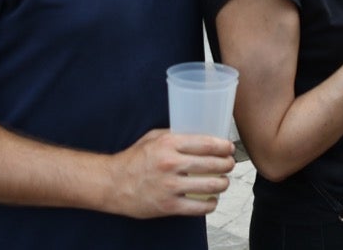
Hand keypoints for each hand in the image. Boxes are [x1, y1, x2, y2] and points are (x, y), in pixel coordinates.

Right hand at [106, 129, 235, 218]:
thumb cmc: (133, 159)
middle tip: (230, 164)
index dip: (224, 146)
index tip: (229, 148)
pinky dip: (210, 204)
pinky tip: (211, 200)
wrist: (112, 184)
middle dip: (227, 164)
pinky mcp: (168, 206)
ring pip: (210, 186)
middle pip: (213, 164)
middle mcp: (171, 164)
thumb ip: (176, 135)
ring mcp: (170, 187)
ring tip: (223, 181)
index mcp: (168, 144)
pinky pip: (199, 207)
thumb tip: (200, 134)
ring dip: (223, 183)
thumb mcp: (153, 138)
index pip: (207, 144)